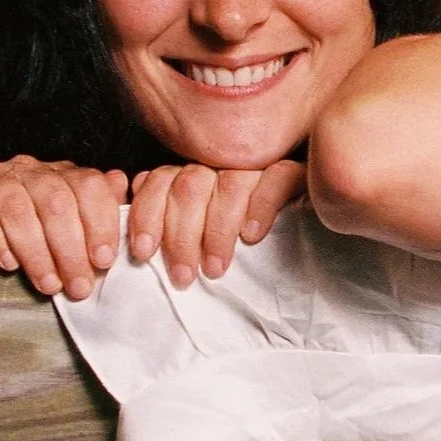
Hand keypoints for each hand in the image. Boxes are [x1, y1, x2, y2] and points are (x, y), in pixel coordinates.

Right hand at [0, 157, 127, 299]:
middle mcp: (27, 169)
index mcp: (59, 174)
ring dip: (37, 252)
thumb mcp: (64, 219)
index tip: (104, 261)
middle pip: (55, 201)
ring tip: (48, 285)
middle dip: (70, 249)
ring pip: (18, 208)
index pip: (88, 187)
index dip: (100, 223)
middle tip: (77, 287)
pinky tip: (8, 265)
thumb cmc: (22, 226)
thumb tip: (121, 185)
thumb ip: (96, 205)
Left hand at [128, 162, 306, 287]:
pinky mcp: (295, 174)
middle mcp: (221, 164)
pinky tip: (252, 236)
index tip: (144, 253)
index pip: (160, 181)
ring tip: (215, 269)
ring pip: (229, 183)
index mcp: (192, 176)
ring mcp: (258, 167)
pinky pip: (276, 178)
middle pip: (190, 184)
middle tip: (183, 276)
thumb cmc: (238, 252)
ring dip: (218, 229)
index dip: (147, 215)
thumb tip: (134, 216)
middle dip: (180, 234)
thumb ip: (166, 223)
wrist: (305, 252)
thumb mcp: (193, 241)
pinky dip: (260, 206)